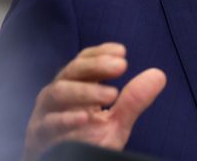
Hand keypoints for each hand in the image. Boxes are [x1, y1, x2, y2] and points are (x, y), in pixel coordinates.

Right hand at [23, 43, 166, 160]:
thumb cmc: (87, 144)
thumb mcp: (116, 123)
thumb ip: (133, 101)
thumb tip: (158, 75)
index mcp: (74, 88)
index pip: (82, 62)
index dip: (100, 54)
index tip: (122, 51)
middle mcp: (56, 97)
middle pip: (71, 71)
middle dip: (96, 65)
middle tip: (122, 66)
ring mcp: (44, 116)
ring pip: (57, 93)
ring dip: (85, 91)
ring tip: (112, 94)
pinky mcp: (37, 138)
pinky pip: (47, 124)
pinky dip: (65, 120)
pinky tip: (85, 118)